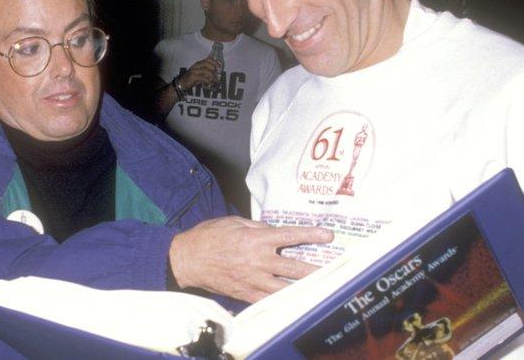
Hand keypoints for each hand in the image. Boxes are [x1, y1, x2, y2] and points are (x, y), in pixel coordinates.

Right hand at [168, 216, 333, 302]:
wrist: (187, 260)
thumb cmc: (209, 237)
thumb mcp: (233, 222)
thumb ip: (257, 227)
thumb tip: (274, 230)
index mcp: (256, 240)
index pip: (290, 236)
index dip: (311, 234)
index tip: (329, 235)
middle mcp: (258, 261)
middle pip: (295, 267)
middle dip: (317, 269)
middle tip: (336, 269)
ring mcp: (253, 280)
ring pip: (286, 288)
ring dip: (306, 288)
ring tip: (323, 288)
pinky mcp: (246, 294)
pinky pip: (270, 300)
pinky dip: (284, 300)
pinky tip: (297, 301)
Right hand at [178, 57, 221, 89]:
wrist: (181, 83)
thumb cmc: (191, 79)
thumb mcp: (199, 74)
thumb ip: (206, 73)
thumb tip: (215, 75)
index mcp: (198, 64)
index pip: (208, 59)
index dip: (215, 61)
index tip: (220, 66)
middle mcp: (196, 66)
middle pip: (207, 63)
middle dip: (214, 68)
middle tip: (217, 74)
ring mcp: (194, 71)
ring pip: (206, 71)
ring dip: (212, 76)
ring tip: (215, 80)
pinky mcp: (193, 77)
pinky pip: (203, 78)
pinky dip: (208, 81)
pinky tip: (211, 83)